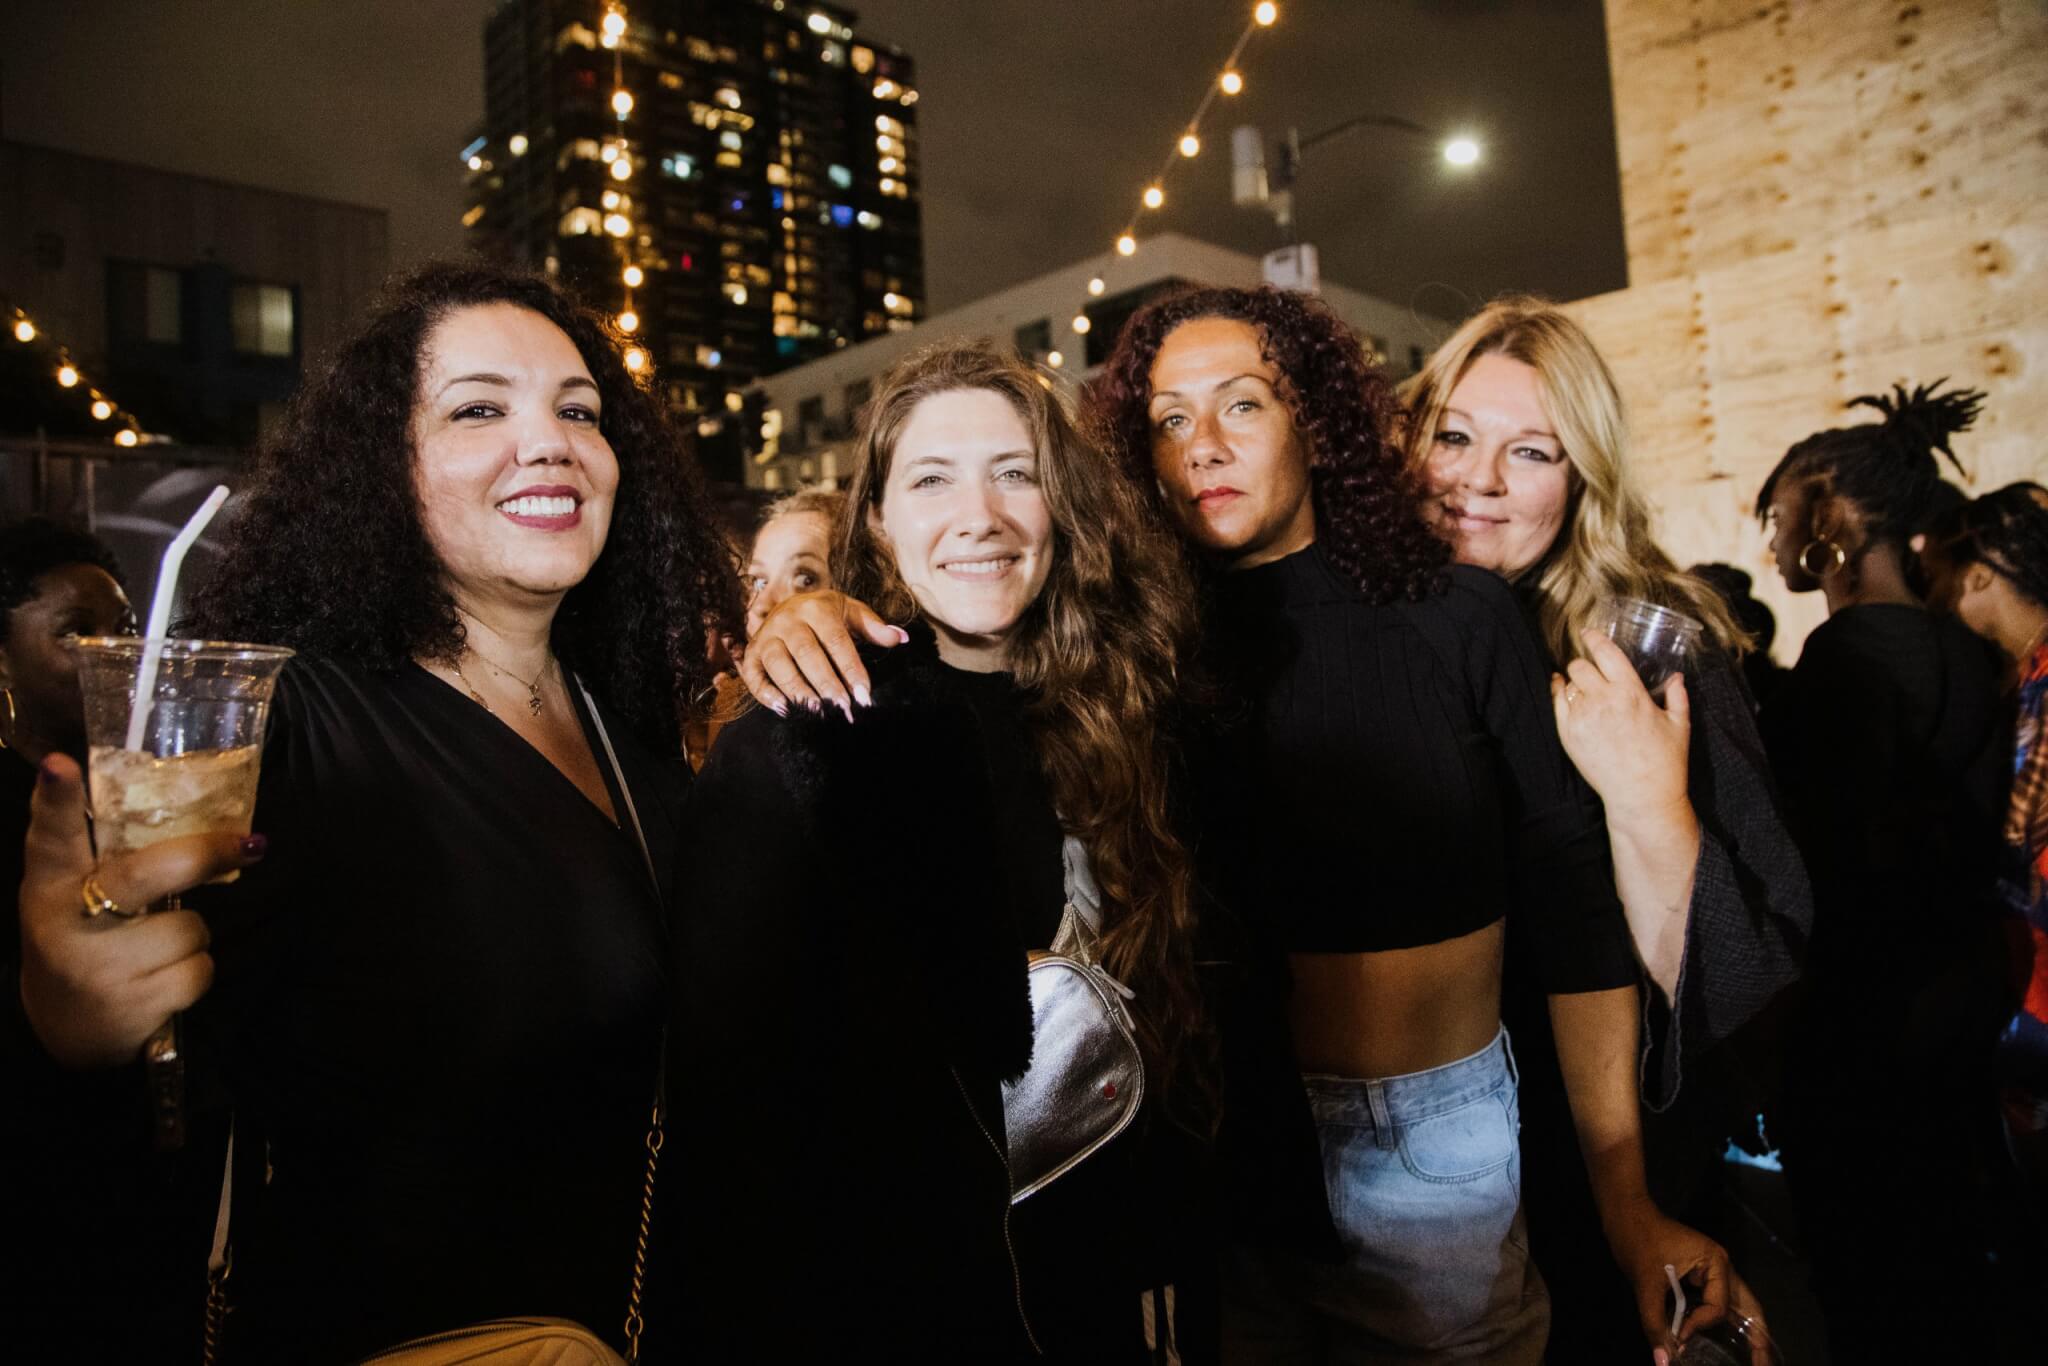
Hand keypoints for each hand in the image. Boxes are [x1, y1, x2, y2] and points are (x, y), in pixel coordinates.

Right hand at [17, 754, 265, 1066]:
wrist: (65, 1031)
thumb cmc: (88, 945)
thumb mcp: (81, 900)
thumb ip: (116, 862)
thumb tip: (205, 820)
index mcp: (51, 887)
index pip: (50, 837)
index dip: (55, 801)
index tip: (59, 766)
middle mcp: (67, 925)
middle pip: (148, 872)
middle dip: (205, 854)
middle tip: (247, 845)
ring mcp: (99, 968)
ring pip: (190, 927)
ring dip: (190, 937)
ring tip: (154, 952)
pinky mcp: (132, 1005)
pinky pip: (199, 970)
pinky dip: (194, 974)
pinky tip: (160, 984)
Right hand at [735, 589, 905, 720]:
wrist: (788, 605)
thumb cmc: (826, 615)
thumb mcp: (851, 612)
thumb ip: (874, 627)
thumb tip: (901, 637)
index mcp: (816, 609)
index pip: (836, 641)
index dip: (851, 669)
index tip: (864, 695)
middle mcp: (788, 621)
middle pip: (807, 653)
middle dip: (825, 683)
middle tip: (842, 708)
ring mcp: (767, 637)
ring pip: (779, 664)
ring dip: (797, 690)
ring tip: (817, 712)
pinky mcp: (751, 654)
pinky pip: (753, 675)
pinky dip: (765, 694)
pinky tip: (784, 710)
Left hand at [1551, 629, 1690, 814]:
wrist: (1641, 797)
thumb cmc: (1665, 762)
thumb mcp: (1679, 725)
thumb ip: (1678, 696)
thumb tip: (1677, 677)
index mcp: (1631, 693)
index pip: (1605, 653)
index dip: (1594, 638)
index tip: (1589, 633)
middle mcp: (1603, 701)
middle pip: (1580, 666)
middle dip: (1585, 664)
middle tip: (1591, 668)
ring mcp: (1582, 718)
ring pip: (1567, 684)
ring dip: (1575, 681)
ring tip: (1583, 685)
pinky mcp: (1568, 735)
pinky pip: (1556, 704)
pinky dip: (1558, 693)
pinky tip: (1561, 689)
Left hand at [1606, 1197, 1766, 1361]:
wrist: (1625, 1216)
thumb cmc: (1638, 1241)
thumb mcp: (1645, 1283)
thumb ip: (1655, 1323)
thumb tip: (1663, 1360)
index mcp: (1716, 1263)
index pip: (1718, 1307)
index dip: (1699, 1326)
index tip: (1679, 1337)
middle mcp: (1722, 1269)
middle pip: (1749, 1307)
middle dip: (1758, 1338)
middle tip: (1763, 1365)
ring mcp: (1714, 1272)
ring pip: (1738, 1306)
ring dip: (1747, 1331)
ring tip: (1757, 1360)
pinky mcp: (1702, 1277)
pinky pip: (1720, 1303)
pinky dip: (1725, 1323)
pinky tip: (1729, 1342)